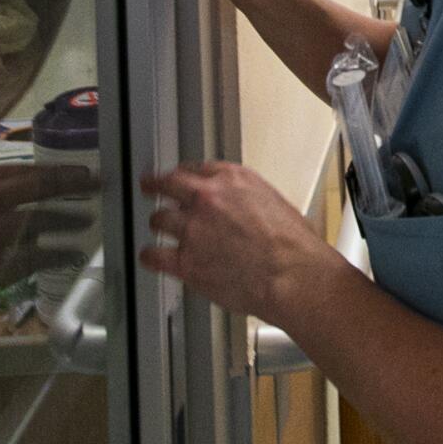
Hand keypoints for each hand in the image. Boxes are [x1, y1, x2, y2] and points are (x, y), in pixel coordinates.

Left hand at [139, 162, 341, 326]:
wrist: (293, 274)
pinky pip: (153, 255)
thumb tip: (238, 206)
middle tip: (150, 186)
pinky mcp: (187, 261)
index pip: (194, 169)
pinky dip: (149, 256)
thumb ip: (246, 198)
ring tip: (158, 227)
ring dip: (158, 223)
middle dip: (155, 185)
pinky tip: (150, 257)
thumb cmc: (293, 245)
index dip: (183, 175)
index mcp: (232, 179)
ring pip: (159, 219)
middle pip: (168, 184)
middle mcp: (208, 199)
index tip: (178, 179)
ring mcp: (194, 230)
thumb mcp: (274, 201)